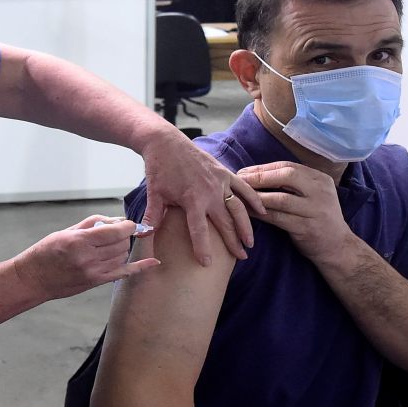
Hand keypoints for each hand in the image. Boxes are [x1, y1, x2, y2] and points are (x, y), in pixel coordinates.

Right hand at [12, 215, 158, 300]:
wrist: (34, 278)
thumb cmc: (47, 251)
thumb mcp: (67, 231)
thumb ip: (93, 223)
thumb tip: (117, 220)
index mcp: (80, 242)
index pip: (115, 231)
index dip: (126, 226)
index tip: (127, 223)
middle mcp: (88, 258)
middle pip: (121, 243)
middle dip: (123, 235)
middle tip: (113, 234)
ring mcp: (93, 273)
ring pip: (123, 255)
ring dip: (123, 247)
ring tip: (109, 246)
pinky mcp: (96, 282)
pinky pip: (124, 273)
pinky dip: (140, 267)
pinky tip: (153, 262)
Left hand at [141, 129, 263, 264]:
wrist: (165, 142)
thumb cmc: (159, 169)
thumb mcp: (155, 194)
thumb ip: (153, 217)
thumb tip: (145, 237)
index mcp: (192, 200)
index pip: (199, 230)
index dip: (203, 248)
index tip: (207, 264)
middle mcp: (210, 192)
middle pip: (225, 222)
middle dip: (233, 242)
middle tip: (241, 258)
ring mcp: (220, 181)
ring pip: (238, 208)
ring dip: (246, 226)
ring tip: (250, 243)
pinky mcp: (224, 172)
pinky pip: (243, 187)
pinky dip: (254, 198)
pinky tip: (262, 211)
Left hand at [235, 162, 352, 262]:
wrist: (337, 247)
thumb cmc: (317, 218)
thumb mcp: (312, 195)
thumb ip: (293, 184)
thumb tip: (256, 173)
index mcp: (320, 179)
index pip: (288, 167)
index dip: (263, 168)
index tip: (244, 171)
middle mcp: (321, 192)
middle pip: (286, 176)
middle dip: (259, 177)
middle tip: (239, 181)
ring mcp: (315, 210)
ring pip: (280, 199)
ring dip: (256, 197)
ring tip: (239, 197)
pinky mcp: (307, 228)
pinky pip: (278, 218)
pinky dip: (261, 215)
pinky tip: (248, 213)